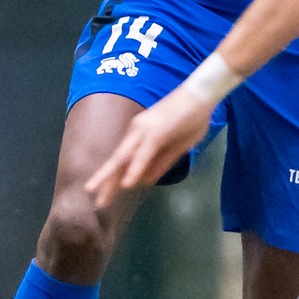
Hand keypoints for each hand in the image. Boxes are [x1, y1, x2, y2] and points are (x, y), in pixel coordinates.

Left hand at [84, 85, 213, 206]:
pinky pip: (143, 154)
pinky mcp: (156, 131)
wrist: (201, 95)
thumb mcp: (177, 147)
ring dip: (112, 179)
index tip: (103, 195)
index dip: (113, 179)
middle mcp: (137, 131)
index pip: (122, 161)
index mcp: (141, 135)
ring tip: (102, 197)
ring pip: (124, 158)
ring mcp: (144, 130)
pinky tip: (128, 184)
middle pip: (118, 161)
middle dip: (106, 183)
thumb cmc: (191, 118)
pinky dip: (135, 169)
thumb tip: (145, 181)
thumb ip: (161, 163)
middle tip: (97, 203)